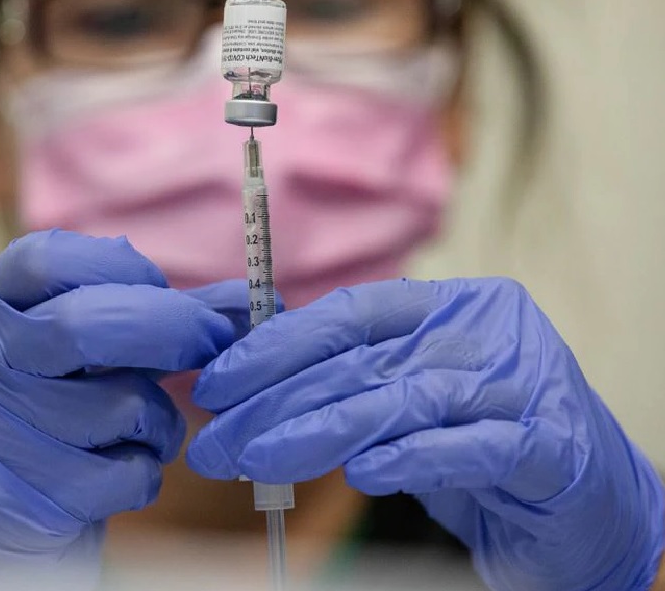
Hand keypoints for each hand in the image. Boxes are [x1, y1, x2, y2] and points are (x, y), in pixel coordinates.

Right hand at [0, 230, 241, 589]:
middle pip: (85, 325)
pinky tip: (123, 469)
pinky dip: (145, 472)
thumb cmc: (61, 407)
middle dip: (172, 330)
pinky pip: (123, 475)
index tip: (161, 289)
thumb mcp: (100, 349)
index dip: (122, 268)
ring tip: (148, 427)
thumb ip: (169, 314)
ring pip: (120, 406)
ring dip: (162, 420)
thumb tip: (255, 301)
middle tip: (210, 345)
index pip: (49, 259)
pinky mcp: (16, 498)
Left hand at [187, 278, 664, 589]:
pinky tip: (362, 475)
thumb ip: (352, 381)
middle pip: (360, 361)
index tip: (216, 383)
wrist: (590, 501)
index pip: (347, 315)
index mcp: (447, 306)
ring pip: (401, 399)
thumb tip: (250, 388)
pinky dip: (410, 458)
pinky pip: (468, 446)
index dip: (274, 346)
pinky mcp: (549, 445)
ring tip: (258, 459)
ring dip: (318, 431)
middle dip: (274, 401)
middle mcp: (483, 330)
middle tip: (217, 440)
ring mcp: (520, 382)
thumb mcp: (410, 397)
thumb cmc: (483, 442)